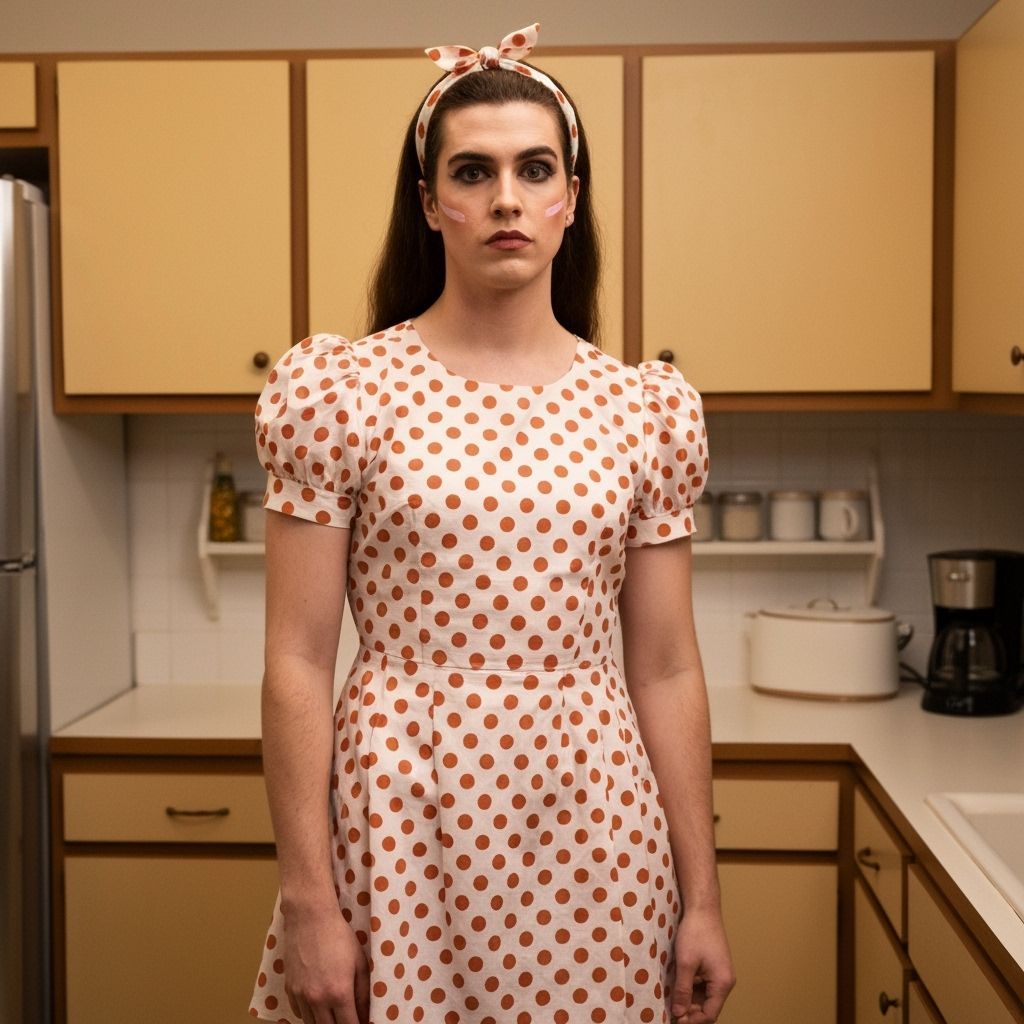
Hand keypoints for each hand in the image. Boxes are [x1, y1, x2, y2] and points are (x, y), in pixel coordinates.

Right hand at [283, 903, 369, 1023]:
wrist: (310, 918)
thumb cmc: (339, 936)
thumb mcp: (360, 962)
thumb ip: (364, 993)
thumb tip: (366, 1014)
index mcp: (339, 993)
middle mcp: (318, 999)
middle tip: (348, 1019)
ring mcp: (301, 995)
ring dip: (324, 1023)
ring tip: (334, 1015)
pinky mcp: (289, 989)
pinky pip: (299, 1013)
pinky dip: (309, 1014)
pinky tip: (319, 1006)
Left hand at [670, 905, 734, 1022]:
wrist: (703, 908)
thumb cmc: (696, 932)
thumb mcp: (686, 963)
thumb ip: (683, 990)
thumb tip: (679, 1014)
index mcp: (722, 983)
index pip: (710, 1014)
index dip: (692, 1020)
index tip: (675, 1020)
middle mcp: (724, 981)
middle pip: (708, 1007)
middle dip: (690, 1011)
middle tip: (671, 1010)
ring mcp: (719, 973)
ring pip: (704, 996)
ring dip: (689, 1000)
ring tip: (672, 999)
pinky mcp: (713, 966)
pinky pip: (703, 985)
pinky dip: (691, 988)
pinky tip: (677, 985)